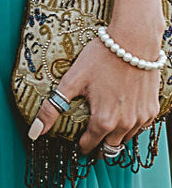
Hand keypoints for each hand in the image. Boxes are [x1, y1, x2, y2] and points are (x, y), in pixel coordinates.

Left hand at [29, 15, 165, 155]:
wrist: (135, 39)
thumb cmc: (102, 58)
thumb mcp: (71, 82)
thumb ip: (52, 109)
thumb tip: (35, 133)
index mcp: (103, 121)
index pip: (89, 146)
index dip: (80, 146)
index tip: (76, 142)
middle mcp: (125, 123)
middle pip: (108, 148)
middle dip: (97, 146)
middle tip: (89, 139)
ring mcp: (142, 116)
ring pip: (125, 139)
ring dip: (114, 138)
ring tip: (104, 129)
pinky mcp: (153, 108)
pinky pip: (141, 127)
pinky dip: (131, 127)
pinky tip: (121, 117)